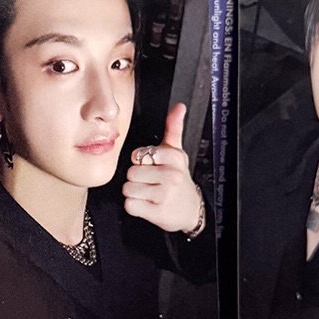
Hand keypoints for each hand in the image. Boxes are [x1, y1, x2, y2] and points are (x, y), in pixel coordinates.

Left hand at [121, 102, 202, 234]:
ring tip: (149, 194)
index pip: (137, 155)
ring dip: (134, 193)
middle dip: (136, 179)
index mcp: (173, 157)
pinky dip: (135, 207)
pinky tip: (148, 205)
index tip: (153, 167)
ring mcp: (164, 194)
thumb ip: (173, 128)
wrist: (191, 210)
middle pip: (130, 172)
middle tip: (151, 183)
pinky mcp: (157, 212)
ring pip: (128, 188)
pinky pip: (130, 205)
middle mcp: (171, 175)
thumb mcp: (176, 153)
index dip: (140, 162)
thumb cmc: (179, 180)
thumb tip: (178, 106)